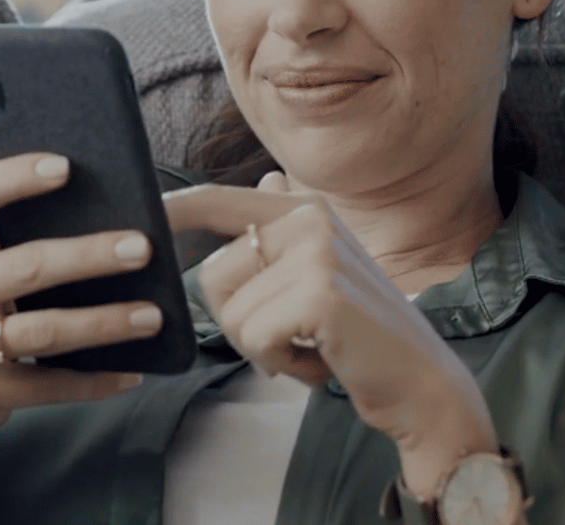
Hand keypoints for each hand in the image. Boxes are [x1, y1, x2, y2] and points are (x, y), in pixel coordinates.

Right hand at [0, 153, 159, 451]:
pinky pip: (48, 386)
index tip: (66, 166)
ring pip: (43, 331)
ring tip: (152, 315)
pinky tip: (131, 372)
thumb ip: (12, 233)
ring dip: (104, 323)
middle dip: (90, 256)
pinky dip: (94, 381)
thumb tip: (106, 205)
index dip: (15, 177)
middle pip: (26, 267)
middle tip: (144, 248)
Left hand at [164, 173, 497, 492]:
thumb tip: (268, 180)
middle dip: (240, 322)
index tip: (143, 213)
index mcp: (306, 210)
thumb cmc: (361, 337)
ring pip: (230, 312)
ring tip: (311, 345)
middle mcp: (311, 219)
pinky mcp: (320, 293)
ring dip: (262, 347)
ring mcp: (318, 252)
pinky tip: (320, 360)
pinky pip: (254, 335)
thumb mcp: (324, 273)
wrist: (421, 386)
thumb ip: (288, 231)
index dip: (174, 210)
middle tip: (294, 334)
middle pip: (213, 275)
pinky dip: (280, 363)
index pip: (219, 201)